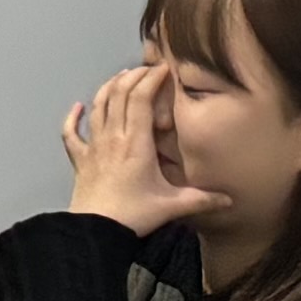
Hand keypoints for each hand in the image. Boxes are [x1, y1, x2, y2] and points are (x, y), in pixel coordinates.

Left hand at [59, 60, 205, 232]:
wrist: (95, 232)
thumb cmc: (132, 216)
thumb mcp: (172, 205)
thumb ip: (201, 200)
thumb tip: (229, 201)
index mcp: (136, 142)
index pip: (140, 97)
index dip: (151, 78)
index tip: (164, 68)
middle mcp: (113, 137)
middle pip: (119, 93)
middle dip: (134, 76)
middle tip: (148, 70)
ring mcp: (93, 146)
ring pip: (98, 105)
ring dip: (109, 87)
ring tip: (121, 77)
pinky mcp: (80, 160)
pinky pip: (71, 133)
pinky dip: (73, 118)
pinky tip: (77, 108)